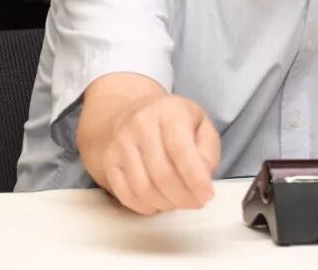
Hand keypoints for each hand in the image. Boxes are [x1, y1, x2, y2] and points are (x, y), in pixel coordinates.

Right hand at [102, 94, 220, 214]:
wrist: (141, 112)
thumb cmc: (176, 122)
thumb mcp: (202, 126)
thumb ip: (207, 152)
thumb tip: (201, 180)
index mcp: (169, 112)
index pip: (180, 150)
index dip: (195, 178)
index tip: (206, 196)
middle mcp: (141, 123)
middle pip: (162, 173)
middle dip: (182, 197)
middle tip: (195, 202)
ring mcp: (121, 142)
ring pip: (143, 187)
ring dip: (165, 203)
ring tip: (177, 201)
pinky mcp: (109, 159)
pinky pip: (125, 194)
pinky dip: (144, 206)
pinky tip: (157, 202)